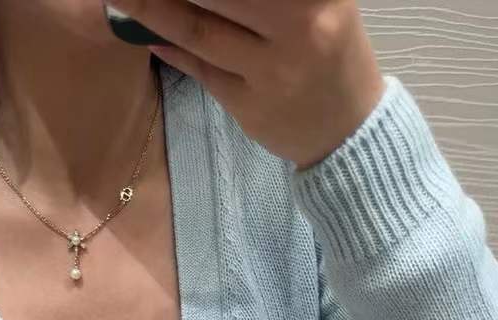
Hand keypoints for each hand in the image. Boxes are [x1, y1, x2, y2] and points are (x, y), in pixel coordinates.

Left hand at [112, 0, 386, 168]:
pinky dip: (169, 47)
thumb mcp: (318, 3)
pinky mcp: (251, 107)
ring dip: (152, 8)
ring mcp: (273, 72)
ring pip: (199, 31)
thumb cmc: (329, 48)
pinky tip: (146, 31)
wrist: (351, 130)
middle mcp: (300, 28)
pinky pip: (200, 69)